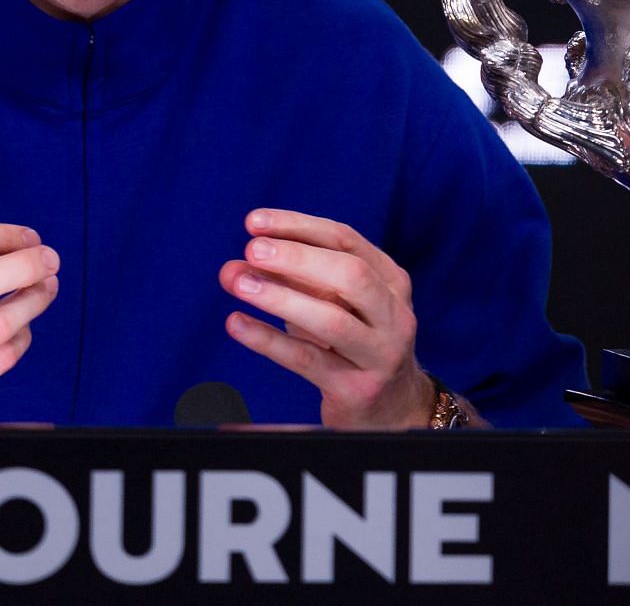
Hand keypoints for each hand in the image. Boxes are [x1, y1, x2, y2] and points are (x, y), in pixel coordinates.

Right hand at [0, 223, 58, 424]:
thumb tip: (4, 245)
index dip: (1, 235)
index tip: (26, 236)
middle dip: (26, 264)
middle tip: (49, 258)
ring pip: (1, 323)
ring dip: (34, 299)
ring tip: (45, 287)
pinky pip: (1, 359)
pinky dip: (20, 337)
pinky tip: (21, 327)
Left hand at [218, 208, 435, 428]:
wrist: (390, 407)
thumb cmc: (352, 343)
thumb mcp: (334, 304)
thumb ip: (291, 280)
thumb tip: (235, 266)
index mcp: (389, 280)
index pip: (344, 239)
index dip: (298, 226)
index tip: (254, 222)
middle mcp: (393, 314)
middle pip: (350, 274)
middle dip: (298, 258)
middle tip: (253, 250)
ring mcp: (380, 354)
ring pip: (332, 320)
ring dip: (281, 298)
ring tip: (239, 283)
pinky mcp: (357, 390)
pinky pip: (308, 360)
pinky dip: (269, 340)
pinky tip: (237, 324)